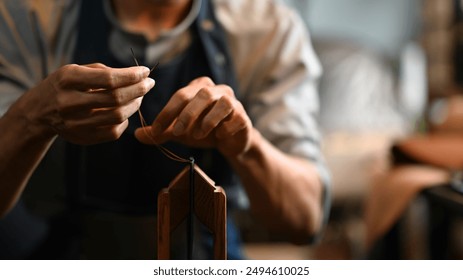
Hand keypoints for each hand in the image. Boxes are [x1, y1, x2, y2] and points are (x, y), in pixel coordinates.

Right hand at [22, 63, 153, 144]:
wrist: (39, 112)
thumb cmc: (65, 86)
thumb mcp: (75, 70)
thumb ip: (104, 71)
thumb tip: (137, 76)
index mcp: (68, 79)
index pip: (109, 79)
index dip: (132, 76)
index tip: (146, 71)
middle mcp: (69, 102)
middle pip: (116, 98)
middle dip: (139, 90)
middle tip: (149, 84)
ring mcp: (75, 123)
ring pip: (118, 116)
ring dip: (135, 105)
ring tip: (140, 96)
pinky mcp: (82, 138)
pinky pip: (114, 132)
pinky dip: (125, 121)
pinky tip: (125, 111)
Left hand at [135, 77, 251, 156]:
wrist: (229, 142)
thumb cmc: (203, 131)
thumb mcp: (180, 132)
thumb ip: (161, 132)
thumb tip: (137, 135)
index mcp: (199, 88)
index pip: (180, 95)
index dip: (166, 112)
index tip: (155, 130)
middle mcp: (217, 90)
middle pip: (201, 95)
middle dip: (186, 114)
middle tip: (175, 132)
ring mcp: (232, 102)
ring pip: (222, 102)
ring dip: (207, 120)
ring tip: (196, 135)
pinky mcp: (243, 116)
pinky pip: (236, 118)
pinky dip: (225, 127)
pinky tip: (219, 137)